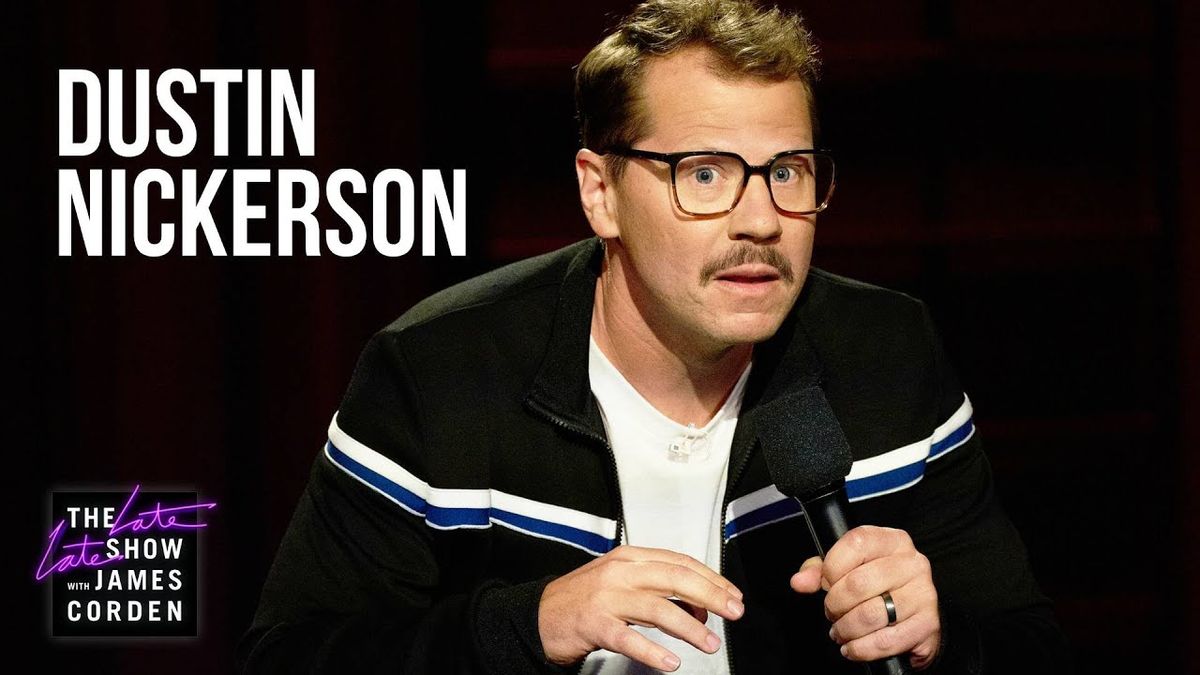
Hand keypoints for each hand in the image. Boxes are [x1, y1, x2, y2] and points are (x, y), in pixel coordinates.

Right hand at [538, 545, 744, 671]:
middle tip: (733, 612)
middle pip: (675, 579)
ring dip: (690, 628)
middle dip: (711, 596)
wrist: (539, 615)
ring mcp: (606, 597)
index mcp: (630, 557)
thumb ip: (659, 591)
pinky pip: (628, 639)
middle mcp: (620, 572)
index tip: (732, 594)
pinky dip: (652, 652)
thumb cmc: (584, 599)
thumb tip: (700, 609)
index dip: (711, 578)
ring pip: (658, 609)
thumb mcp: (623, 584)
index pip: (680, 562)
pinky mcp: (593, 624)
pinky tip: (670, 662)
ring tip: (709, 644)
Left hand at [789, 525, 939, 668]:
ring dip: (846, 629)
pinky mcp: (927, 624)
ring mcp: (923, 594)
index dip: (832, 567)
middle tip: (832, 612)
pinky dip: (861, 649)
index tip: (826, 583)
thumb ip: (820, 570)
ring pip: (870, 615)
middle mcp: (912, 563)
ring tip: (840, 631)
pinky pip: (885, 641)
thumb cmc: (878, 586)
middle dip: (835, 604)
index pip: (856, 543)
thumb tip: (799, 581)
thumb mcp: (848, 568)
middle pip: (858, 583)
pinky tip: (853, 647)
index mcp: (892, 541)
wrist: (915, 615)